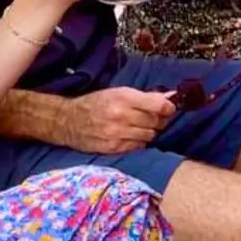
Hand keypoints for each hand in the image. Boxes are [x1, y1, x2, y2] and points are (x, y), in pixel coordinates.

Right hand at [60, 86, 175, 154]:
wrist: (68, 121)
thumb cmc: (96, 103)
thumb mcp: (119, 92)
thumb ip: (146, 96)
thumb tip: (172, 97)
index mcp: (124, 98)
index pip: (159, 106)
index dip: (168, 107)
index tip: (169, 108)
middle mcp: (121, 116)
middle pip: (156, 122)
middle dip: (159, 120)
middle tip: (155, 117)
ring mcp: (117, 134)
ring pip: (150, 135)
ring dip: (150, 131)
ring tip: (141, 127)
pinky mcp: (113, 148)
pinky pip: (138, 146)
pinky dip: (139, 141)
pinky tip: (132, 136)